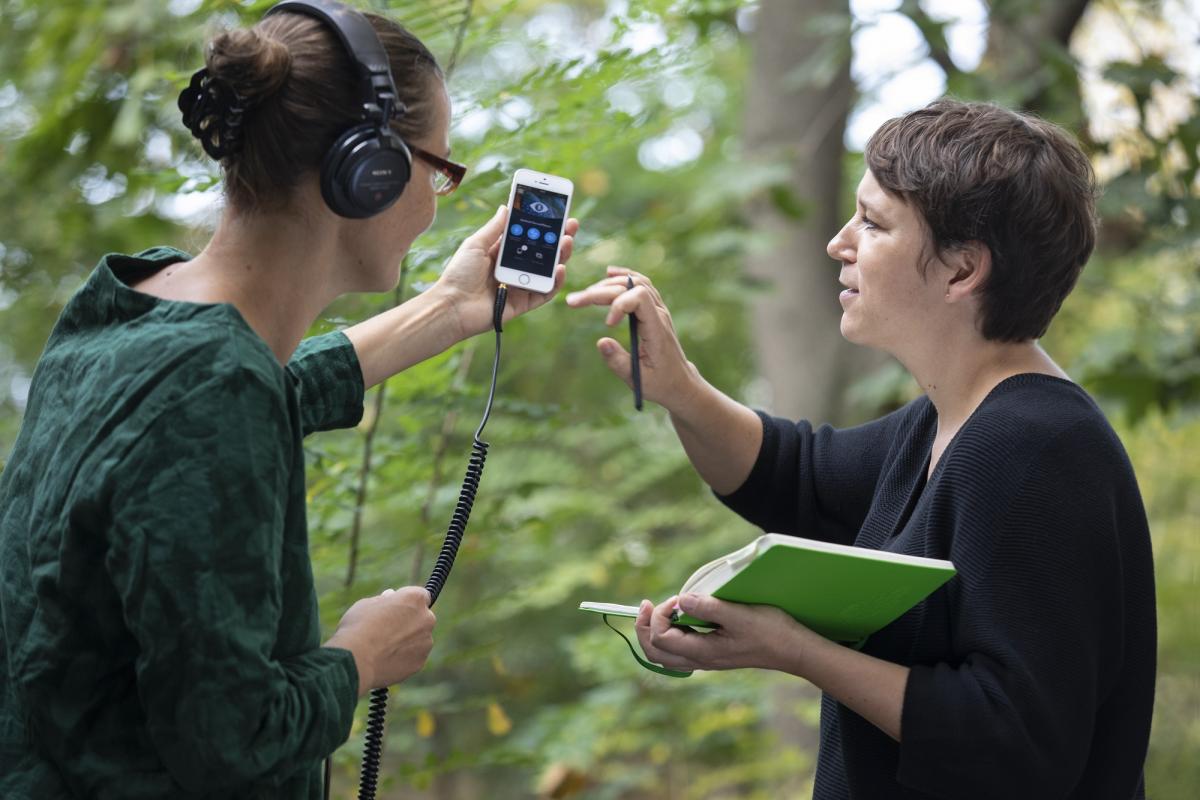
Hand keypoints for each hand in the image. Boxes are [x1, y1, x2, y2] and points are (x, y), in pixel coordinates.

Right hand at [325, 586, 435, 695]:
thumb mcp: (368, 604)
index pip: (420, 595)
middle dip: (410, 622)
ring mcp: (426, 642)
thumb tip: (391, 597)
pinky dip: (403, 658)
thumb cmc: (359, 627)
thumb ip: (385, 600)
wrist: (357, 660)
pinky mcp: (420, 662)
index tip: (397, 607)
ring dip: (408, 641)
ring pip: (419, 639)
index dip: (407, 601)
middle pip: (422, 618)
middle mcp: (426, 618)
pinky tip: (385, 660)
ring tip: (383, 647)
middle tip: (388, 629)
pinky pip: (413, 657)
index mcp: (415, 599)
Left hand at [434, 205, 579, 339]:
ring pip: (547, 270)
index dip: (542, 225)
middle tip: (571, 225)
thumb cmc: (459, 274)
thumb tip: (506, 207)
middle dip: (559, 238)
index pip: (528, 236)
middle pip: (542, 252)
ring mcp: (520, 285)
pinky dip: (555, 282)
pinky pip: (545, 292)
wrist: (452, 306)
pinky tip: (560, 269)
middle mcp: (514, 268)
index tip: (556, 212)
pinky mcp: (524, 303)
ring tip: (568, 242)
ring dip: (561, 256)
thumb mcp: (475, 245)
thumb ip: (494, 228)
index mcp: (502, 253)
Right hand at [565, 267, 700, 413]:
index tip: (607, 325)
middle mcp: (660, 314)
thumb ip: (618, 362)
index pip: (640, 298)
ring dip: (609, 284)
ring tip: (586, 294)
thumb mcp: (638, 379)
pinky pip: (642, 285)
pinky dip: (625, 276)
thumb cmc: (660, 383)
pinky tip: (609, 273)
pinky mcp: (654, 311)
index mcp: (657, 330)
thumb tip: (601, 342)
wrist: (679, 383)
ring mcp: (659, 310)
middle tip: (573, 302)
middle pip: (631, 287)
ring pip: (636, 282)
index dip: (619, 304)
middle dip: (601, 292)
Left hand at [634, 593, 810, 672]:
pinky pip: (680, 651)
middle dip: (644, 628)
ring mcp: (706, 659)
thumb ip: (708, 608)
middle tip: (646, 605)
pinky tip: (681, 618)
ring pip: (666, 655)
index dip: (659, 616)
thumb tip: (680, 601)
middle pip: (655, 653)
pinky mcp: (713, 653)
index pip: (661, 639)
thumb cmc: (770, 631)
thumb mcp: (739, 615)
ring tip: (660, 610)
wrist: (793, 650)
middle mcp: (700, 660)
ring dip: (655, 632)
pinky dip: (671, 635)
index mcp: (703, 652)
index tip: (676, 598)